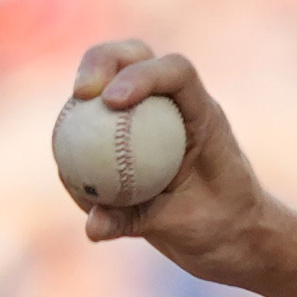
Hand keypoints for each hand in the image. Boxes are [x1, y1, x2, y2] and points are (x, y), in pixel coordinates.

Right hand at [62, 41, 278, 283]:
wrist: (234, 238)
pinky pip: (95, 129)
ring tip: (62, 136)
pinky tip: (67, 172)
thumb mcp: (185, 227)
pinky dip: (76, 141)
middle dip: (101, 61)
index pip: (176, 72)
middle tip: (81, 93)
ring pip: (108, 83)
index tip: (111, 100)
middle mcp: (173, 107)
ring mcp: (148, 119)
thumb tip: (91, 226)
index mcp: (202, 115)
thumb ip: (138, 220)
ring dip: (81, 97)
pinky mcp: (127, 139)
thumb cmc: (223, 228)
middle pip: (134, 57)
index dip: (141, 75)